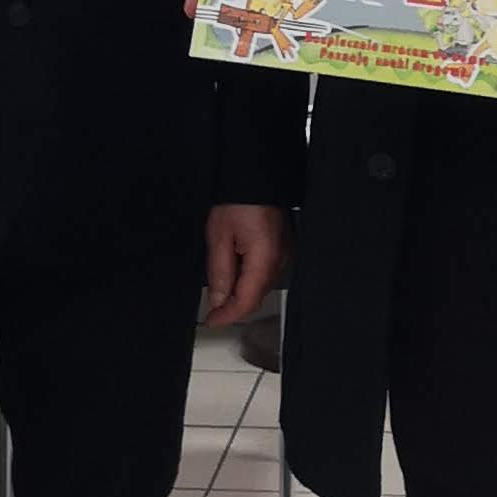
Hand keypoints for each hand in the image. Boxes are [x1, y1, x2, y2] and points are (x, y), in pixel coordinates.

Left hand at [202, 202, 288, 326]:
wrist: (256, 176)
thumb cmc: (239, 199)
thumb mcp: (219, 237)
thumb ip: (219, 273)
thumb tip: (218, 300)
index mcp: (264, 259)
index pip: (247, 302)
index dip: (228, 316)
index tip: (212, 321)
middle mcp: (280, 260)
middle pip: (256, 297)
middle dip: (233, 306)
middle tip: (212, 309)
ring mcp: (284, 254)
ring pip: (261, 287)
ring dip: (241, 293)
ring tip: (220, 288)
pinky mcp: (283, 248)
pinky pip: (266, 272)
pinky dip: (249, 279)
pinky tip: (235, 272)